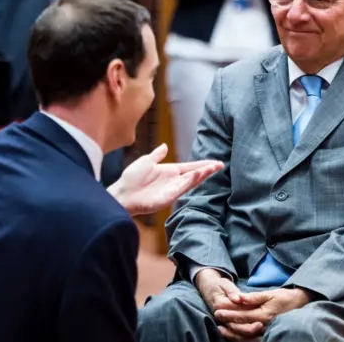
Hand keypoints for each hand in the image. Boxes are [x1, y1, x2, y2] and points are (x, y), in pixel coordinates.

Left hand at [107, 144, 222, 215]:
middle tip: (220, 164)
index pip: (190, 167)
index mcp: (170, 171)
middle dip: (207, 169)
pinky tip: (197, 174)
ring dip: (202, 175)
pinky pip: (182, 188)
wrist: (122, 193)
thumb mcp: (146, 161)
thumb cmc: (131, 178)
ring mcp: (172, 189)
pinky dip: (190, 181)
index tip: (215, 162)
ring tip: (213, 168)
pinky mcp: (169, 197)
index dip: (203, 164)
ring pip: (192, 181)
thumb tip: (165, 146)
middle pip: (195, 174)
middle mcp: (174, 181)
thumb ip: (157, 154)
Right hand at [195, 269, 263, 340]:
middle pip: (235, 324)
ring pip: (235, 331)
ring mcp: (221, 322)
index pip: (236, 310)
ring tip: (259, 329)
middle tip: (261, 325)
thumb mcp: (225, 283)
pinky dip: (243, 335)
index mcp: (220, 305)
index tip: (259, 311)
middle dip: (248, 326)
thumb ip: (232, 291)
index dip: (248, 310)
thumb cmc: (219, 285)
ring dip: (247, 332)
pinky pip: (234, 333)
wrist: (208, 289)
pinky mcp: (224, 325)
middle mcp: (220, 316)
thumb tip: (239, 299)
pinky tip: (253, 334)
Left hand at [214, 288, 309, 332]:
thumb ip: (254, 297)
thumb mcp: (270, 294)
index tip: (218, 310)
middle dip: (228, 323)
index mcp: (264, 315)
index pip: (242, 316)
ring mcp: (266, 332)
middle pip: (242, 327)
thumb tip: (239, 297)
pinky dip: (242, 339)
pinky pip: (253, 339)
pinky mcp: (268, 334)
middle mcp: (264, 326)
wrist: (299, 305)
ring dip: (233, 333)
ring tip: (221, 329)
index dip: (229, 314)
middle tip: (216, 318)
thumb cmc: (284, 298)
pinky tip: (234, 336)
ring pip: (246, 336)